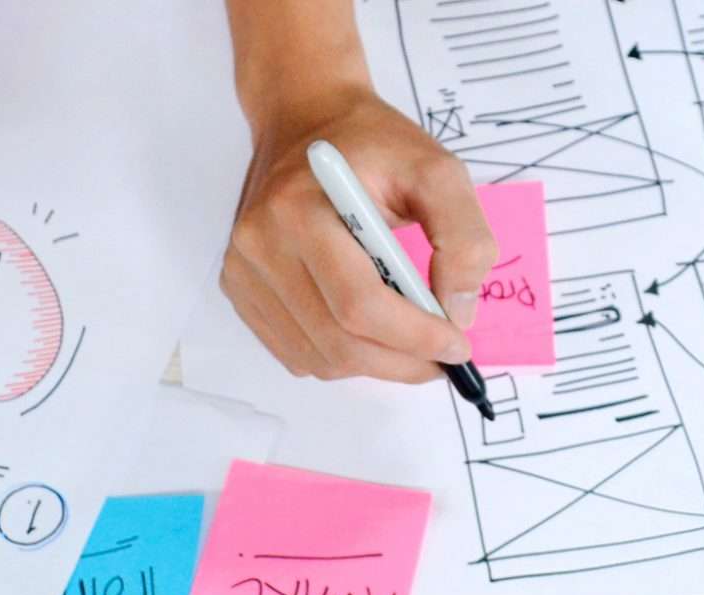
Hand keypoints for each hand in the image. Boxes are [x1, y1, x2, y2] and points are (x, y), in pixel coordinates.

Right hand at [220, 90, 495, 381]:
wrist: (306, 118)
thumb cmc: (372, 144)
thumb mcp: (436, 169)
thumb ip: (464, 236)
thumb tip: (458, 312)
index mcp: (299, 209)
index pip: (358, 303)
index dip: (414, 336)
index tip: (458, 344)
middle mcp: (259, 244)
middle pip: (338, 341)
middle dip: (402, 362)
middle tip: (444, 357)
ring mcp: (242, 271)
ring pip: (318, 358)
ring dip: (375, 365)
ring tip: (411, 343)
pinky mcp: (240, 289)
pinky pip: (297, 353)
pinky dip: (342, 357)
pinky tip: (369, 331)